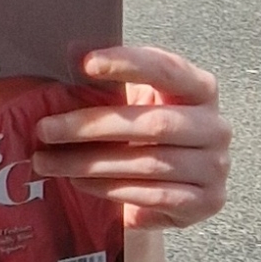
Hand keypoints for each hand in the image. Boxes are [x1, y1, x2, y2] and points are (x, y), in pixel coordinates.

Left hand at [32, 47, 228, 229]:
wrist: (167, 190)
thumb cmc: (141, 137)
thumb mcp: (130, 106)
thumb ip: (108, 87)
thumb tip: (67, 59)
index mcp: (199, 90)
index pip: (168, 69)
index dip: (129, 64)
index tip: (86, 63)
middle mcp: (215, 127)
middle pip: (154, 124)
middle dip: (91, 126)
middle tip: (45, 130)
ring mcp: (214, 167)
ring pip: (148, 164)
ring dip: (89, 164)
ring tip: (47, 162)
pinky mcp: (205, 203)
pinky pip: (152, 196)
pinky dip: (110, 189)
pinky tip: (78, 183)